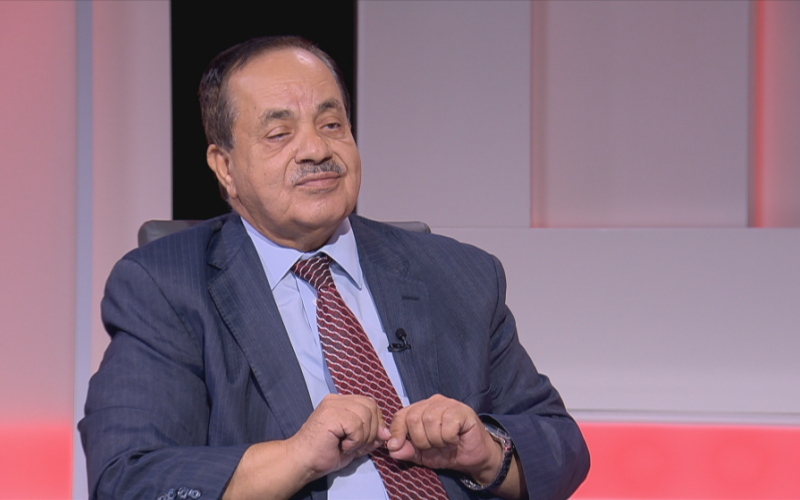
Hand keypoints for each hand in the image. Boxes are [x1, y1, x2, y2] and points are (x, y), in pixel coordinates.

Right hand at [287, 394, 390, 480]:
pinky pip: (356, 425)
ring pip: (365, 415)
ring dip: (362, 437)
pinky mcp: (331, 413)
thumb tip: (386, 433)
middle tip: (357, 446)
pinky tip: (343, 446)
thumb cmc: (323, 454)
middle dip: (371, 430)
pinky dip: (354, 440)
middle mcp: (337, 399)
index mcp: (341, 402)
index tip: (368, 441)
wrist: (301, 461)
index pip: (370, 404)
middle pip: (371, 406)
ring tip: (348, 446)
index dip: (376, 422)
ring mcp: (333, 404)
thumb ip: (370, 436)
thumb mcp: (354, 445)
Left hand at [386, 395, 502, 484]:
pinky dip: (449, 438)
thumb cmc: (448, 452)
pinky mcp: (462, 411)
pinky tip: (455, 439)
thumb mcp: (422, 455)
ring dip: (436, 440)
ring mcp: (449, 404)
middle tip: (433, 447)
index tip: (395, 446)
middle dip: (420, 440)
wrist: (474, 458)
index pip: (401, 415)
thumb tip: (391, 449)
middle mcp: (433, 403)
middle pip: (413, 418)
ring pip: (430, 420)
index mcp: (421, 410)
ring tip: (445, 443)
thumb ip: (406, 450)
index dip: (396, 431)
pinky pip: (447, 425)